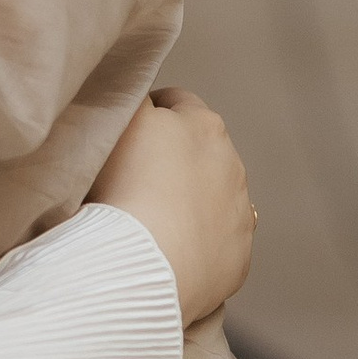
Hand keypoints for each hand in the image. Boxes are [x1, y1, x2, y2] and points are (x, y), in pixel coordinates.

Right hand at [91, 89, 255, 329]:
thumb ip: (130, 97)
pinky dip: (195, 245)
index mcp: (204, 126)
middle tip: (130, 178)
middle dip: (172, 160)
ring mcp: (239, 216)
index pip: (176, 102)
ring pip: (213, 198)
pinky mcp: (236, 259)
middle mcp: (232, 166)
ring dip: (187, 203)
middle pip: (199, 152)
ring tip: (148, 221)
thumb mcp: (118, 120)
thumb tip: (138, 93)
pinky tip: (166, 253)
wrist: (144, 265)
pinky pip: (215, 245)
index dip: (148, 111)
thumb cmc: (124, 184)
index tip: (123, 130)